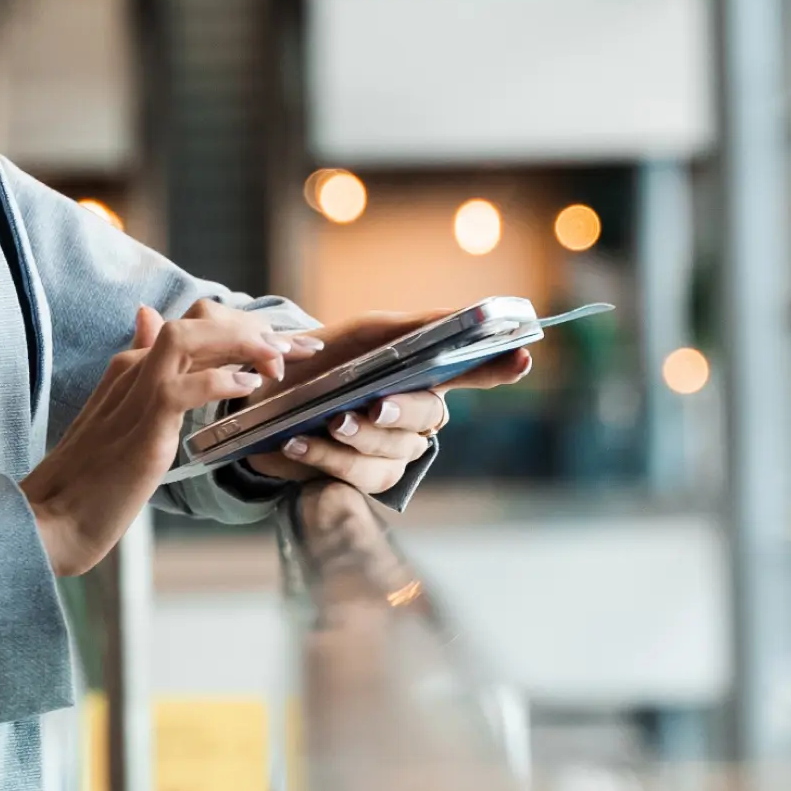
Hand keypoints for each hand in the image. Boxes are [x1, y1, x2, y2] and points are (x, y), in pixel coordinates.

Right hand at [21, 300, 323, 577]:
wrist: (55, 518)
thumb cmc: (93, 480)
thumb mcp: (122, 420)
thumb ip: (142, 373)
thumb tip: (146, 319)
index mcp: (131, 367)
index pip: (196, 328)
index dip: (247, 331)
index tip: (289, 348)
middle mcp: (133, 369)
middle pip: (198, 322)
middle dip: (256, 329)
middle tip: (301, 349)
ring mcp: (135, 393)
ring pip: (190, 338)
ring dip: (242, 342)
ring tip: (277, 364)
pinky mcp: (142, 424)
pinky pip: (185, 385)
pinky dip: (221, 380)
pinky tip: (248, 389)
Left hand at [242, 309, 530, 497]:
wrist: (270, 395)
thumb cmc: (327, 359)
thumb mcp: (365, 333)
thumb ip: (416, 327)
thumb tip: (466, 314)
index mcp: (423, 374)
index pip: (473, 371)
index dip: (499, 367)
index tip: (520, 356)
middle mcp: (417, 414)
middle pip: (430, 415)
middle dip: (402, 411)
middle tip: (373, 406)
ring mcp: (394, 449)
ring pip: (397, 450)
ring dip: (360, 437)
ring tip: (328, 422)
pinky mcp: (365, 477)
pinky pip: (359, 474)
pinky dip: (327, 457)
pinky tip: (297, 442)